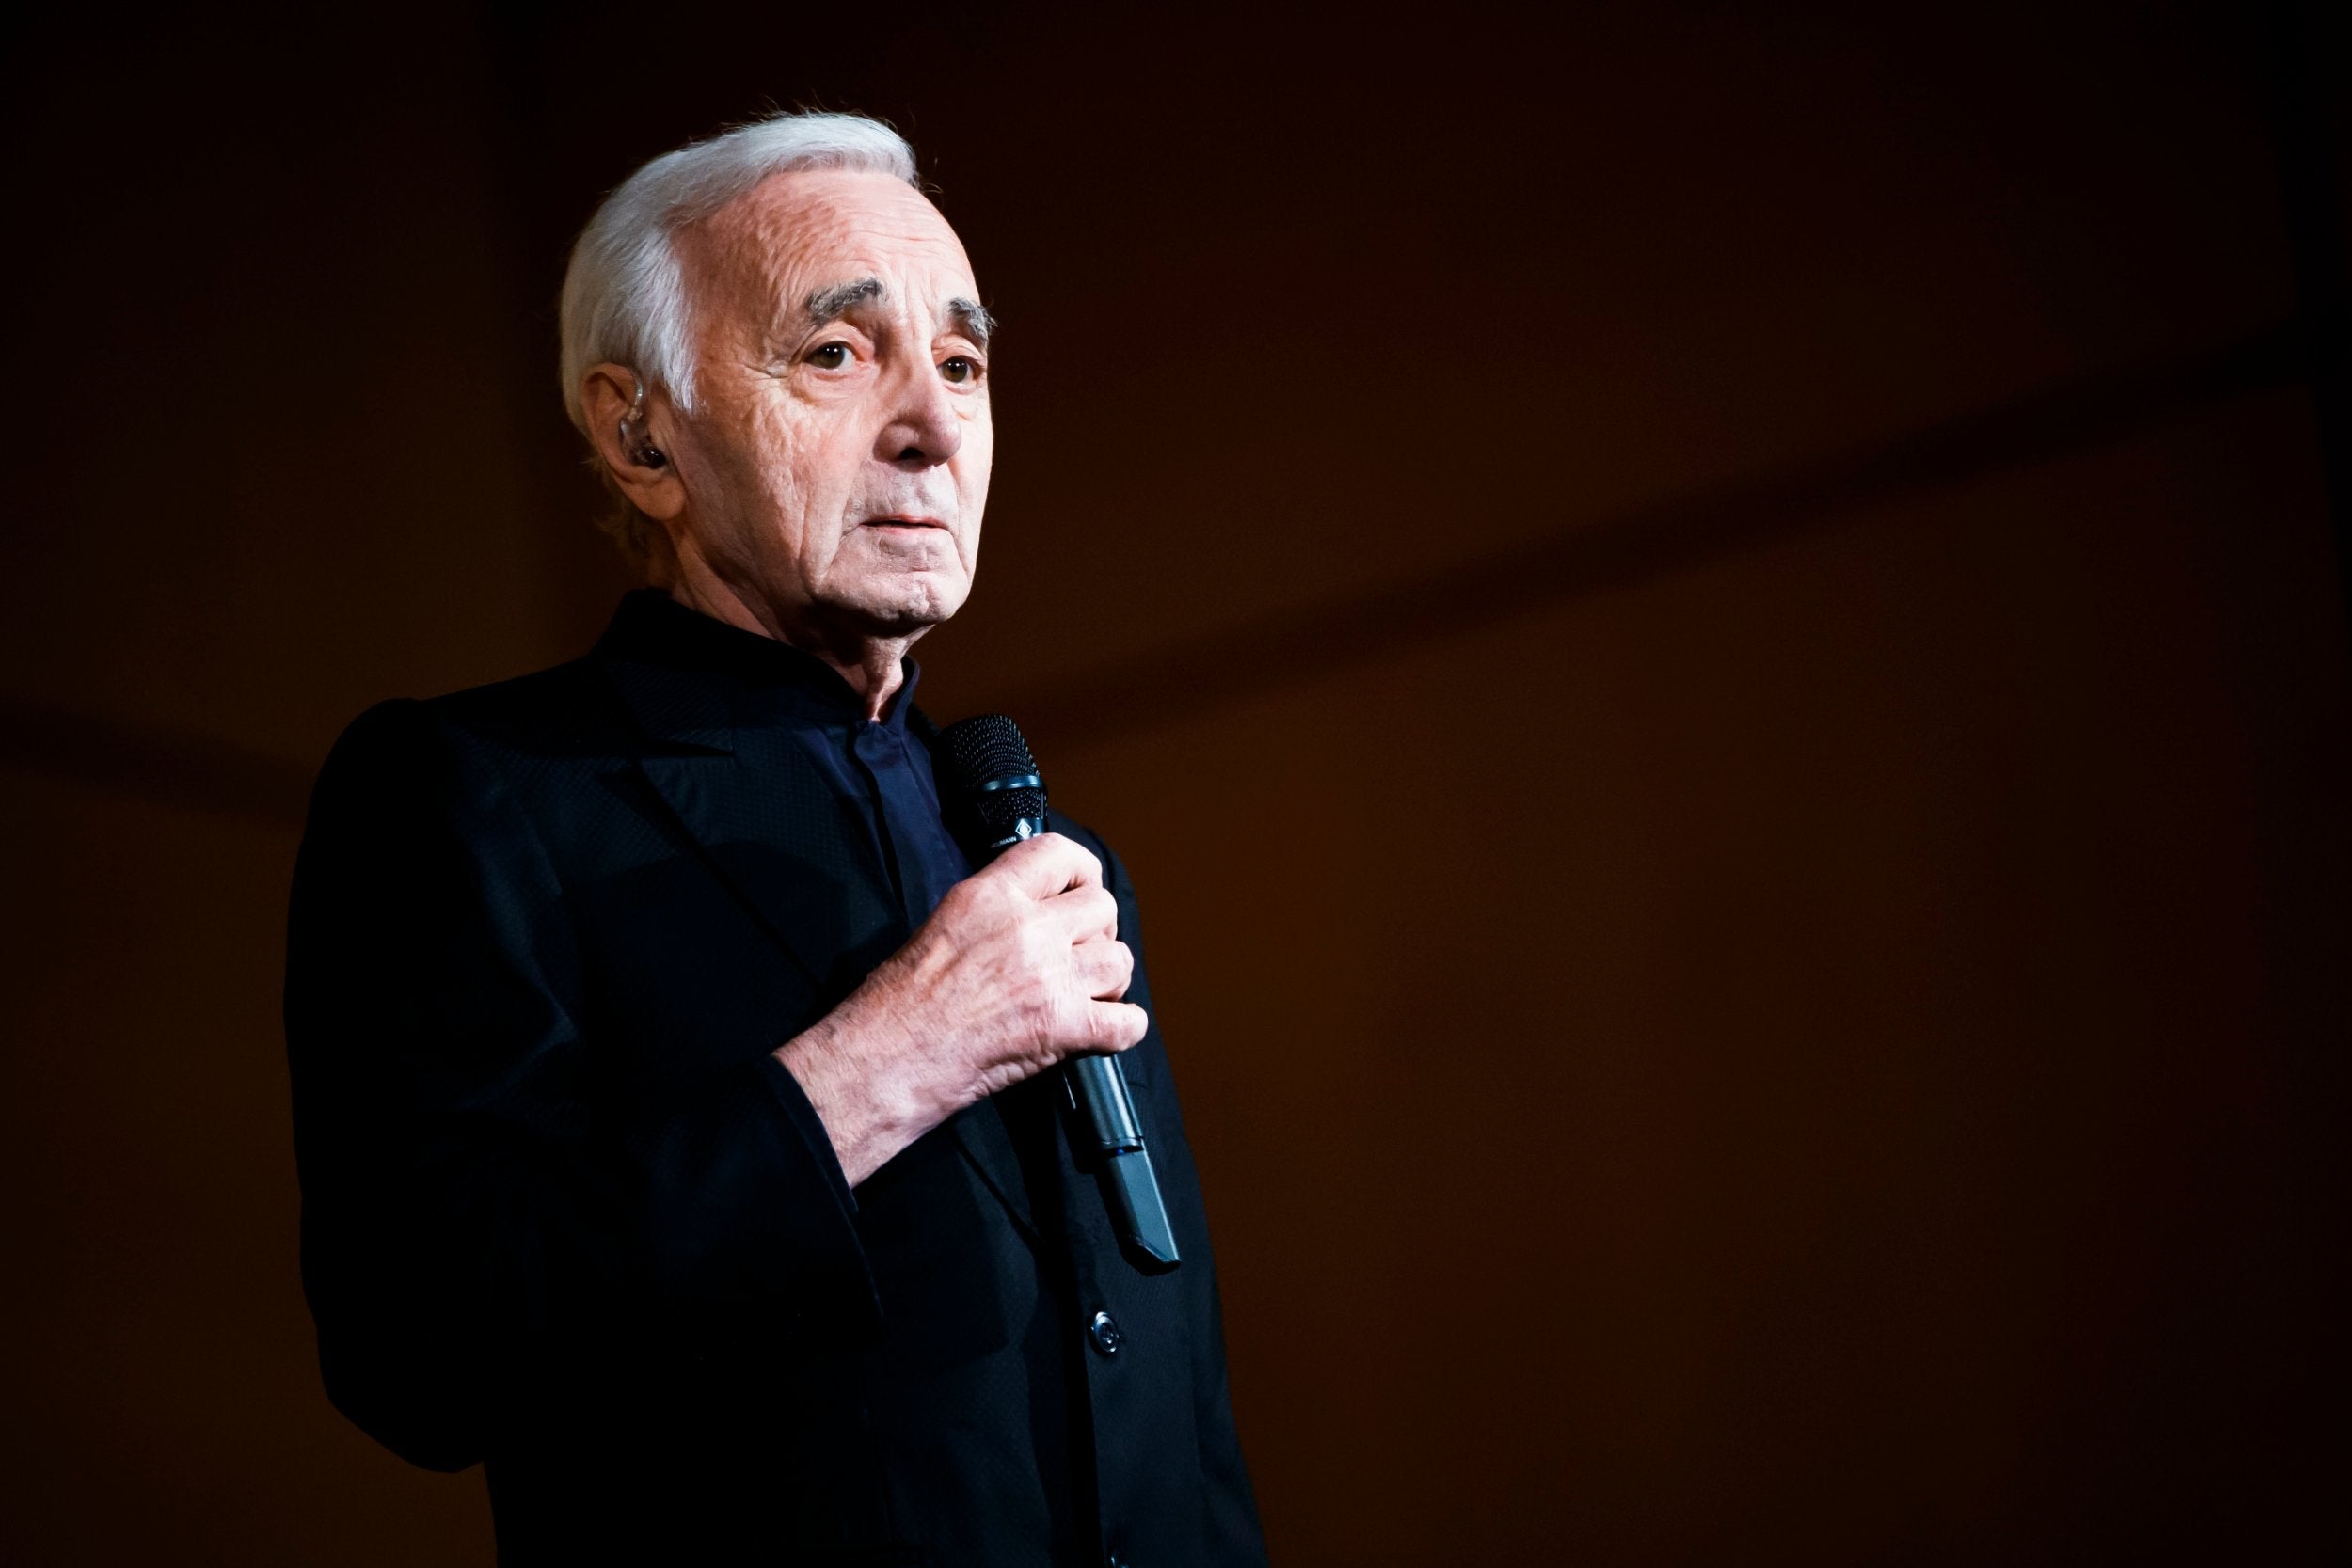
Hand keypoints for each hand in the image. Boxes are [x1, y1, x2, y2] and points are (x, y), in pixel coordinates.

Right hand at [775, 833, 1145, 1185]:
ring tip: (1083, 996)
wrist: (887, 1058)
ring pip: (1121, 961)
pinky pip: (1128, 1023)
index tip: (1079, 891)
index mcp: (990, 896)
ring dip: (1109, 981)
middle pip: (1103, 908)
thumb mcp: (942, 925)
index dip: (1082, 872)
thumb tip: (1034, 909)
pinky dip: (1120, 1030)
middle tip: (1078, 956)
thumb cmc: (897, 1004)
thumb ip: (995, 909)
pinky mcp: (1063, 1026)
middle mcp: (1027, 928)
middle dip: (1097, 933)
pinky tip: (1098, 1033)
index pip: (1060, 853)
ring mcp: (1050, 976)